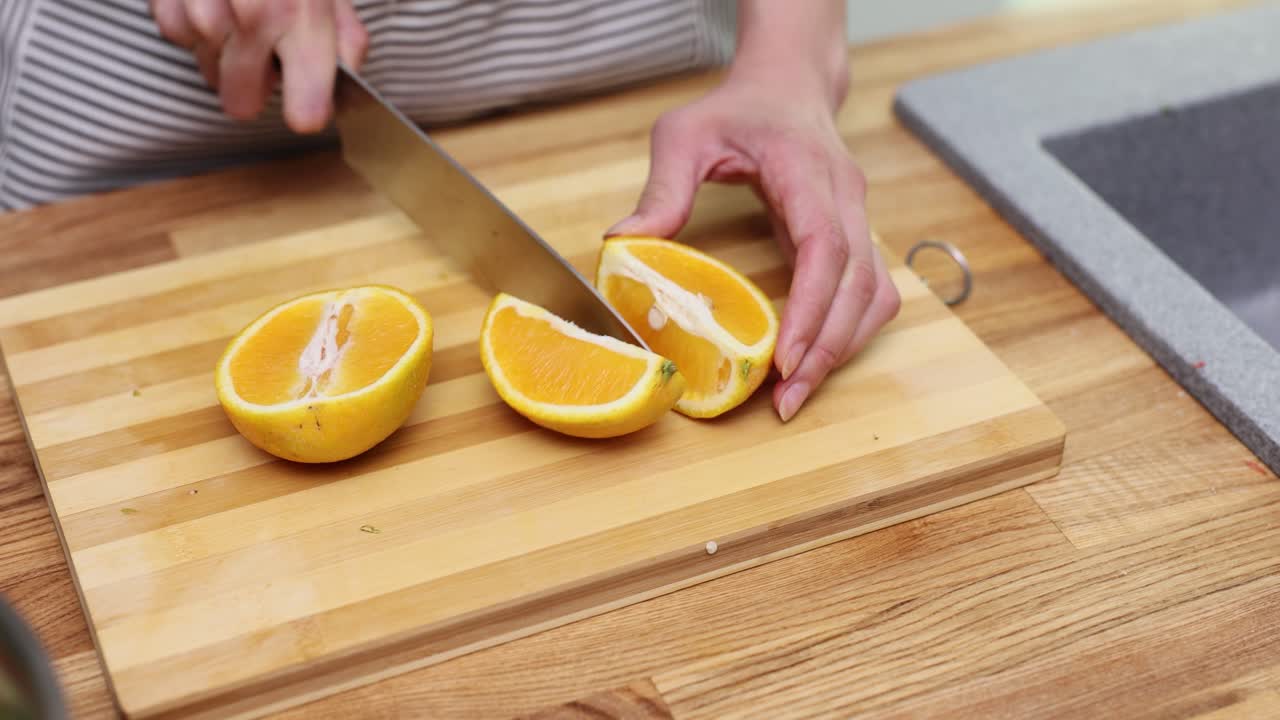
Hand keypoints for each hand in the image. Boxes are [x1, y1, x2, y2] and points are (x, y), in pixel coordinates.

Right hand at [150, 0, 368, 131]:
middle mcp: (258, 15)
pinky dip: (188, 21)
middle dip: (251, 87)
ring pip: (208, 71)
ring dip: (220, 51)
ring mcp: (208, 6)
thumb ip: (346, 40)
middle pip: (242, 104)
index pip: (307, 108)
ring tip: (235, 10)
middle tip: (261, 56)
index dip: (305, 112)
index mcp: (306, 18)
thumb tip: (350, 92)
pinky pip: (176, 37)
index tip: (304, 109)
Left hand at [606, 3, 898, 422]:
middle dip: (827, 349)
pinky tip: (814, 361)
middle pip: (859, 285)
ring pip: (875, 296)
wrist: (789, 85)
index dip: (812, 307)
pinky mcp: (857, 237)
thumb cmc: (736, 108)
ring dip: (843, 349)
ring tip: (798, 394)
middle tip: (787, 402)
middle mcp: (846, 198)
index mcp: (807, 171)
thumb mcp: (684, 133)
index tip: (786, 359)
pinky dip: (848, 334)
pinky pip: (871, 295)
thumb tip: (624, 243)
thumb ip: (662, 187)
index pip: (826, 246)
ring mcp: (859, 218)